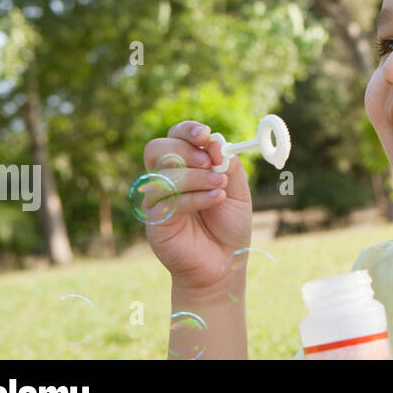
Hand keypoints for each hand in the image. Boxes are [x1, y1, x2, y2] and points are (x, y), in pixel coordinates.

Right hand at [141, 120, 253, 294]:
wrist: (225, 262)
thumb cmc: (228, 224)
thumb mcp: (237, 188)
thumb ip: (227, 164)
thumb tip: (215, 140)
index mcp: (184, 166)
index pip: (174, 137)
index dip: (186, 131)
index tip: (205, 135)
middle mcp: (165, 179)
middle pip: (156, 149)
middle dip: (184, 150)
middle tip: (209, 162)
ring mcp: (156, 201)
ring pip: (163, 175)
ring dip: (196, 176)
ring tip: (221, 186)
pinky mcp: (155, 222)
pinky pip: (169, 201)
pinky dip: (196, 197)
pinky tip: (216, 199)